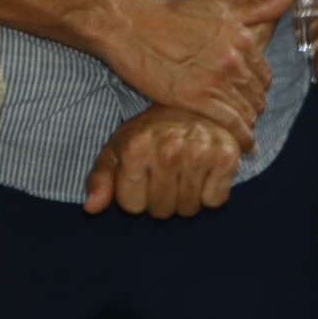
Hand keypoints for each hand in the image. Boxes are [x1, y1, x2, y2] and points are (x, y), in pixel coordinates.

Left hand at [85, 106, 242, 216]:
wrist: (190, 108)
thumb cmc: (148, 134)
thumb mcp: (117, 151)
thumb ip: (101, 179)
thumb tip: (91, 208)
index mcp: (136, 146)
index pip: (132, 205)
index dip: (135, 198)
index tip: (140, 179)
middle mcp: (168, 148)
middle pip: (161, 210)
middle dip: (160, 200)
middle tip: (163, 176)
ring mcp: (199, 152)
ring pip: (188, 209)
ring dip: (185, 199)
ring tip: (182, 173)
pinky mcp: (226, 156)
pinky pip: (215, 200)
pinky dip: (210, 193)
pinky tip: (203, 172)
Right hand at [103, 0, 287, 144]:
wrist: (126, 26)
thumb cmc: (166, 14)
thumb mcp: (215, 6)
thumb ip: (255, 7)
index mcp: (242, 37)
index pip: (265, 74)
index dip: (256, 87)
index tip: (246, 93)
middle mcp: (235, 59)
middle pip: (258, 95)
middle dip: (253, 106)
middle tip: (241, 113)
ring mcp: (217, 80)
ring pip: (248, 111)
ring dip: (248, 123)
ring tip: (240, 130)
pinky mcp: (196, 99)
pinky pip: (232, 125)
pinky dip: (243, 138)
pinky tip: (244, 145)